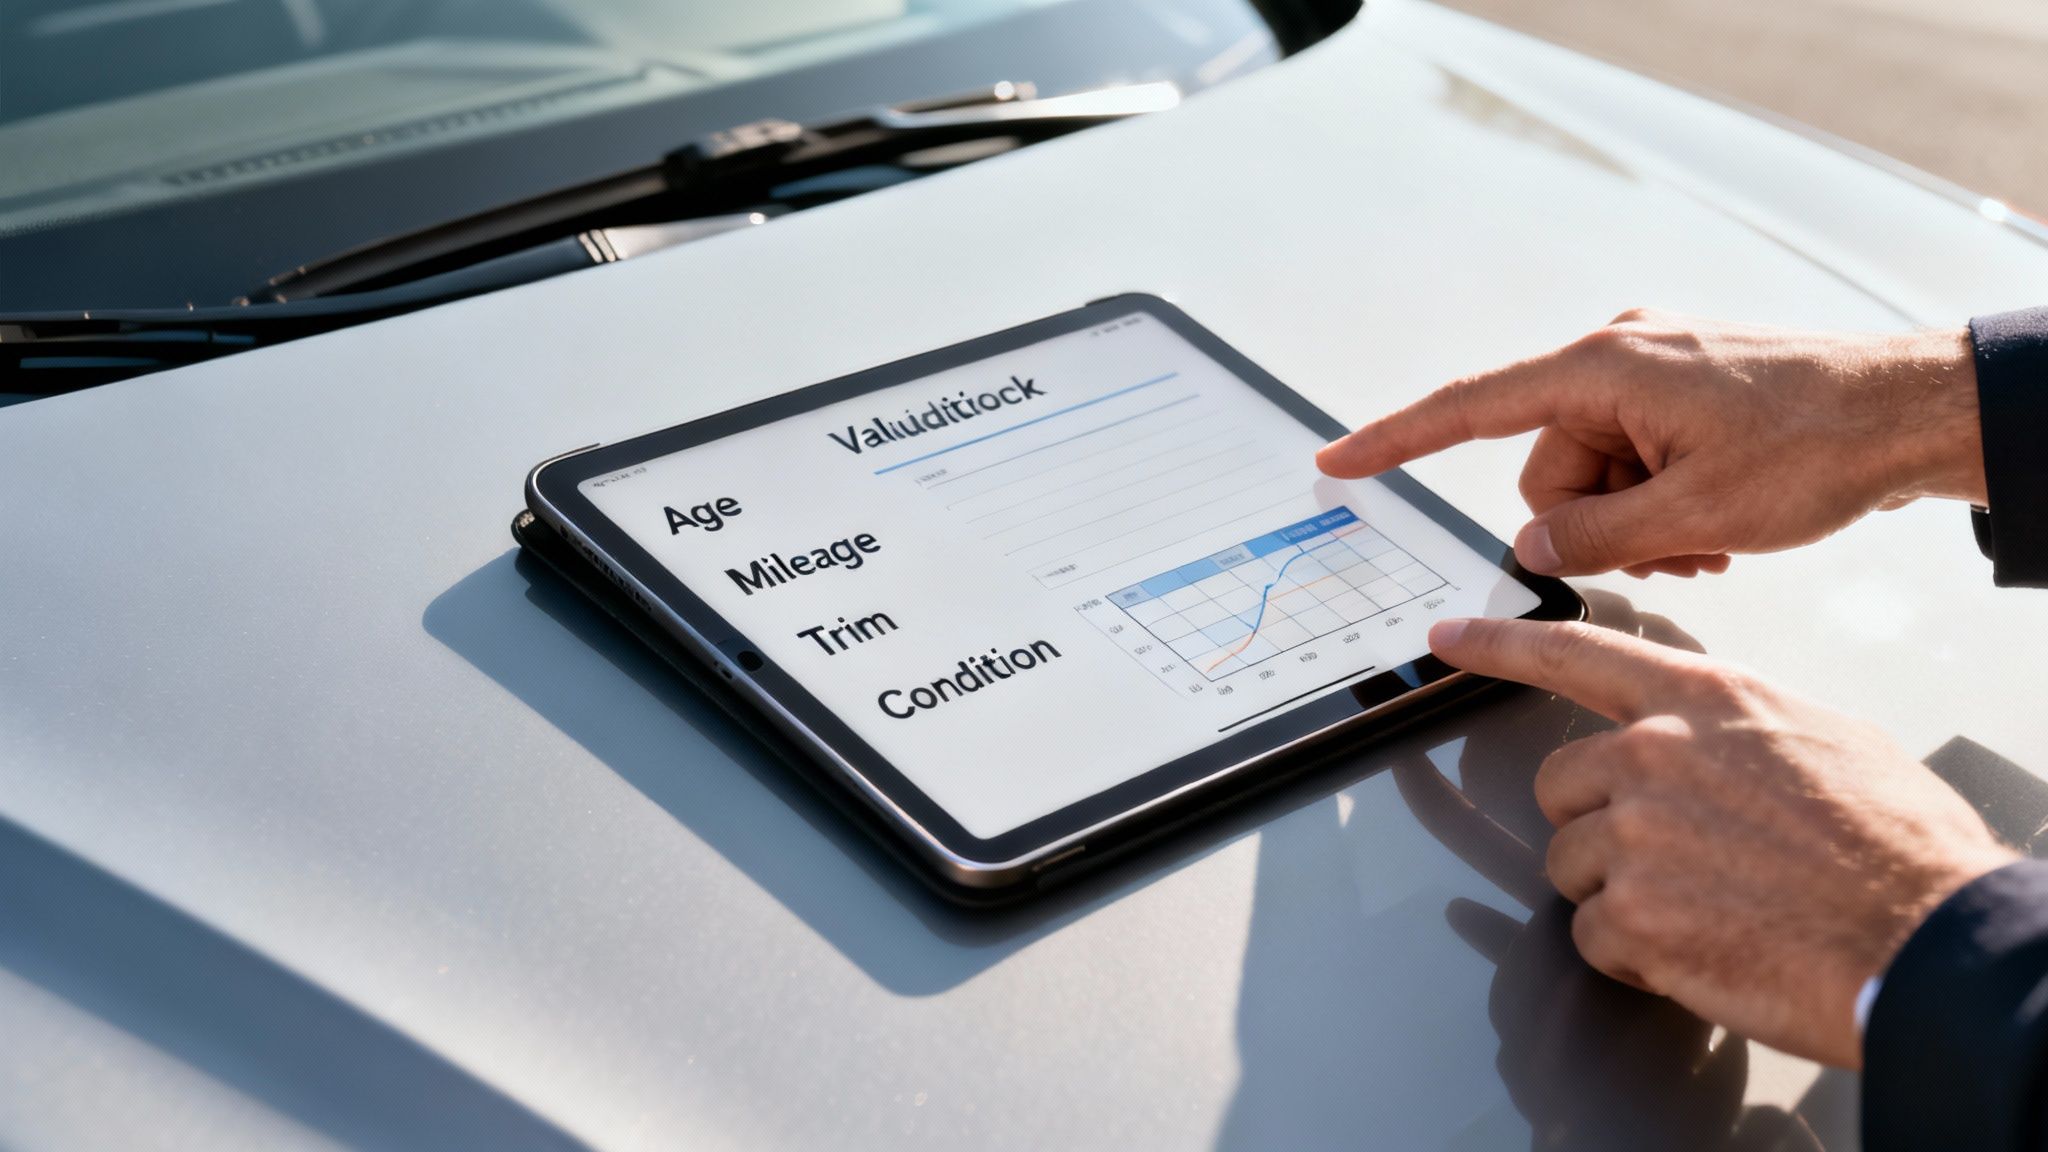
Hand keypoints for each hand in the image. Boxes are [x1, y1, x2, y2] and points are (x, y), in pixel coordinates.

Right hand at [1317, 311, 1984, 576]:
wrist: (1911, 413)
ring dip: (1638, 522)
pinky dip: (1661, 503)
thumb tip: (1534, 549)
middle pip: (1547, 471)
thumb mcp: (1695, 515)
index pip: (1471, 410)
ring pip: (1592, 477)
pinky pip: (1632, 461)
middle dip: (1594, 523)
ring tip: (1707, 537)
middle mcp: (1616, 357)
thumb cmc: (1818, 445)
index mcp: (1603, 368)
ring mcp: (1650, 371)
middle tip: (1671, 546)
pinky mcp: (1679, 390)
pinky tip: (1713, 522)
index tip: (1338, 461)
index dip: (1396, 440)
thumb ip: (1593, 537)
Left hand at [1429, 616, 2018, 1066]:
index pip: (1574, 652)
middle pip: (1558, 787)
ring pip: (1570, 867)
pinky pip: (1594, 938)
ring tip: (1712, 907)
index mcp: (1703, 701)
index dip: (1499, 646)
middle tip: (1680, 860)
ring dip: (1622, 896)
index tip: (1446, 640)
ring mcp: (1635, 835)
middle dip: (1599, 827)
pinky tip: (1709, 948)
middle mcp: (1653, 755)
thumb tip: (1712, 744)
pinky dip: (1639, 957)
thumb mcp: (1825, 740)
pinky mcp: (1631, 916)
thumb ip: (1737, 730)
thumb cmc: (1896, 846)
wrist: (1926, 938)